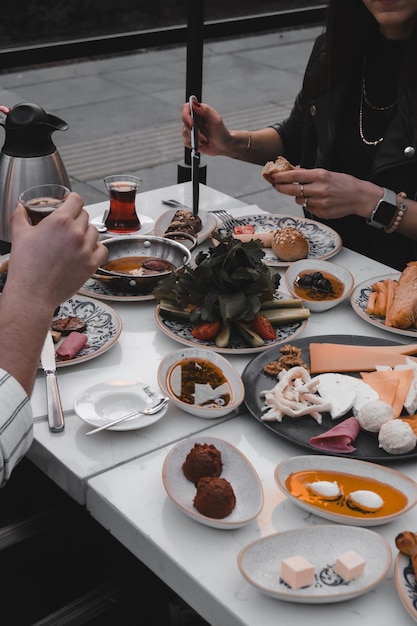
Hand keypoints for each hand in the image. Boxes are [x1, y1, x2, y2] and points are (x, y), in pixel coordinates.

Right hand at [7, 193, 107, 313]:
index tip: (69, 203)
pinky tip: (86, 250)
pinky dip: (96, 247)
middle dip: (75, 217)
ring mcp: (86, 249)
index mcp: (60, 221)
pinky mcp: (91, 265)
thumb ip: (20, 216)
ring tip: (74, 239)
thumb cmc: (26, 267)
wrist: (33, 293)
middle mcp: (76, 233)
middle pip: (84, 215)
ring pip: (95, 231)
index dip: (72, 200)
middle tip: (67, 225)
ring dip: (86, 232)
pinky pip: (102, 249)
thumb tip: (20, 206)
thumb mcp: (19, 235)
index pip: (76, 200)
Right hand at [181, 99, 232, 156]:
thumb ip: (205, 110)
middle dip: (192, 131)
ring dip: (195, 139)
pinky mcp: (190, 139)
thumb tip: (193, 103)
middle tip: (202, 137)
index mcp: (199, 111)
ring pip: (185, 133)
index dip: (186, 115)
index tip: (192, 124)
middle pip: (184, 122)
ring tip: (205, 140)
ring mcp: (191, 129)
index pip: (186, 107)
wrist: (223, 145)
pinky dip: (194, 145)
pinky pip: (186, 142)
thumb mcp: (216, 119)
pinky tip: (202, 144)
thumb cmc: (221, 131)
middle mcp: (193, 119)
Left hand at [266, 167, 381, 219]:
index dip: (282, 177)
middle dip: (281, 188)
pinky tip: (318, 201)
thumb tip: (291, 169)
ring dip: (299, 196)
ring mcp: (320, 202)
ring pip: (299, 200)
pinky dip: (309, 204)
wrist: (359, 197)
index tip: (273, 177)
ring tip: (309, 193)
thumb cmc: (343, 183)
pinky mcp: (322, 213)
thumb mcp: (327, 173)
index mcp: (320, 176)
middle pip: (292, 190)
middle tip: (276, 186)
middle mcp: (319, 189)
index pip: (295, 176)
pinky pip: (308, 208)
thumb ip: (308, 173)